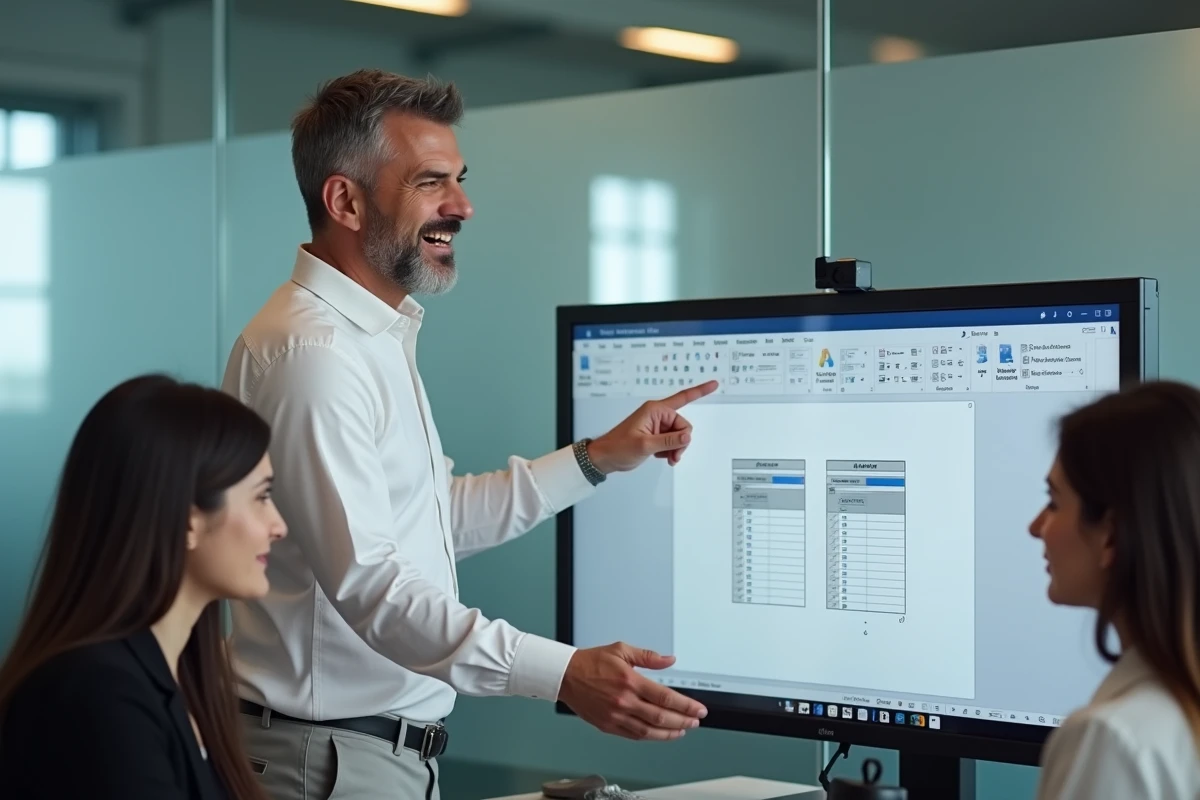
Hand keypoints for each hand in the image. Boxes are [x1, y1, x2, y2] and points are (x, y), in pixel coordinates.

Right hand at [558, 643, 706, 740]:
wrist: (565, 675)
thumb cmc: (591, 662)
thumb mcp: (622, 650)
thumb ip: (649, 657)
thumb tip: (670, 660)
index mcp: (630, 681)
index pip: (665, 698)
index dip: (686, 706)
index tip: (698, 709)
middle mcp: (624, 701)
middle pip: (661, 717)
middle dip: (683, 720)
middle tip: (695, 721)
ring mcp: (615, 716)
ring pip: (648, 731)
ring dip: (669, 733)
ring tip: (682, 730)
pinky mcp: (607, 725)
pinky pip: (633, 735)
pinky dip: (650, 737)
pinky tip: (659, 734)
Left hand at [587, 380, 717, 472]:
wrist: (606, 457)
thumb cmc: (618, 447)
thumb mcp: (645, 445)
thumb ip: (669, 441)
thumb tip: (687, 436)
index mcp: (655, 410)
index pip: (682, 398)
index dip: (700, 391)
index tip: (714, 384)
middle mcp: (657, 414)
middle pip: (683, 426)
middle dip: (680, 442)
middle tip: (672, 456)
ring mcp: (656, 424)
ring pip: (679, 435)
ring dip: (675, 448)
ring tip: (665, 457)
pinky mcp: (656, 434)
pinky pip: (672, 441)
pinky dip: (670, 450)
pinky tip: (661, 456)